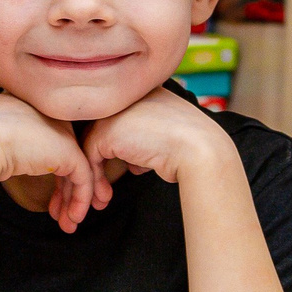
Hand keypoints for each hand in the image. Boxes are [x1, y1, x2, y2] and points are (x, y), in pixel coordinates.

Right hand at [0, 92, 99, 231]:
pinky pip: (82, 179)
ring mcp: (63, 133)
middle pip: (67, 161)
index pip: (51, 149)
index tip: (50, 205)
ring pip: (77, 172)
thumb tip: (9, 164)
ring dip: (73, 202)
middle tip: (62, 217)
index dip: (54, 179)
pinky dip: (80, 201)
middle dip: (66, 193)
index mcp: (34, 114)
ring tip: (68, 225)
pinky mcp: (70, 150)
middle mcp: (52, 120)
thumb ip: (9, 147)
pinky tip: (73, 218)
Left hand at [81, 85, 236, 206]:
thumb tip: (131, 165)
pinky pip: (90, 158)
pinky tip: (106, 198)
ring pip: (92, 146)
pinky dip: (95, 180)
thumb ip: (147, 143)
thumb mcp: (168, 138)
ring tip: (102, 200)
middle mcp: (126, 96)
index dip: (116, 150)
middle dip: (99, 165)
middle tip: (102, 192)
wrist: (200, 150)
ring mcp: (115, 112)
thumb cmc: (193, 148)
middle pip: (101, 131)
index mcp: (143, 91)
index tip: (122, 175)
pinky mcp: (106, 131)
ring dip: (95, 176)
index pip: (119, 120)